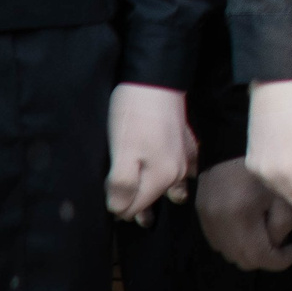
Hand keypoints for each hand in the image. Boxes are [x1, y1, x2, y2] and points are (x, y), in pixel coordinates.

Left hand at [106, 83, 195, 222]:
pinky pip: (185, 169)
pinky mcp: (186, 142)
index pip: (134, 208)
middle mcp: (178, 171)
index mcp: (162, 177)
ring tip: (145, 208)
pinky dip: (178, 179)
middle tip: (117, 210)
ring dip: (157, 197)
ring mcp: (185, 156)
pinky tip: (175, 179)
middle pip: (153, 199)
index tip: (104, 204)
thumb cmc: (134, 118)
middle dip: (137, 207)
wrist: (155, 80)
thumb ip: (122, 186)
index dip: (116, 209)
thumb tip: (119, 210)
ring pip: (170, 187)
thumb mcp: (121, 153)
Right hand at [195, 158, 291, 270]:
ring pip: (230, 253)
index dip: (282, 260)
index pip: (259, 256)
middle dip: (267, 258)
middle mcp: (218, 223)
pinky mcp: (201, 214)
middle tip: (285, 245)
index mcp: (240, 216)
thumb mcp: (282, 193)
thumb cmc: (261, 167)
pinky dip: (237, 243)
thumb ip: (283, 224)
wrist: (231, 143)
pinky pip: (220, 242)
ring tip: (268, 235)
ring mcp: (206, 220)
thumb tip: (279, 244)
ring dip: (250, 252)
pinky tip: (250, 228)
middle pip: (243, 260)